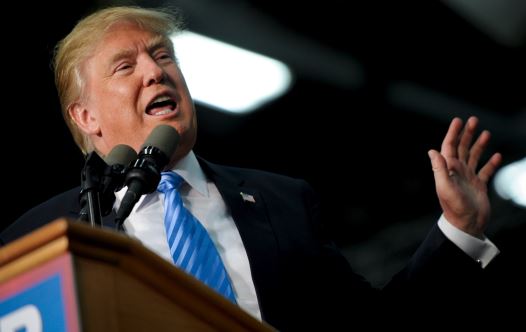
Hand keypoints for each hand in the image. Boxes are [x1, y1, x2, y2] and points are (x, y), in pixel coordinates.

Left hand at [428, 116, 501, 236]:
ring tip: (486, 133)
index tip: (458, 120)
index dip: (453, 133)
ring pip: (474, 157)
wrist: (466, 226)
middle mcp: (457, 172)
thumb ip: (440, 169)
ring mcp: (468, 178)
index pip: (449, 147)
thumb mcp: (445, 187)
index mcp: (448, 170)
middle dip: (467, 134)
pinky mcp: (479, 186)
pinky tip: (497, 155)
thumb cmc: (454, 208)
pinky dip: (491, 163)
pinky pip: (486, 171)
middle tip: (474, 120)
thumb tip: (432, 151)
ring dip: (479, 145)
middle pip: (462, 148)